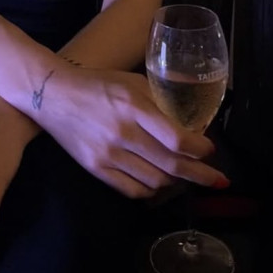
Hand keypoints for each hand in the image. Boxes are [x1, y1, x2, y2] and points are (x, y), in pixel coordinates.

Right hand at [29, 65, 229, 197]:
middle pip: (171, 165)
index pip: (176, 139)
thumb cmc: (98, 84)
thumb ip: (160, 101)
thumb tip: (191, 124)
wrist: (53, 95)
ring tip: (185, 176)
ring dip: (176, 182)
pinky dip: (152, 191)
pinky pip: (133, 191)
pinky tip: (159, 183)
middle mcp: (122, 133)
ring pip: (155, 182)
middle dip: (200, 175)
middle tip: (218, 180)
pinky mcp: (96, 169)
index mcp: (133, 106)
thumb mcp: (132, 82)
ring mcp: (108, 154)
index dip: (200, 150)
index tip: (210, 151)